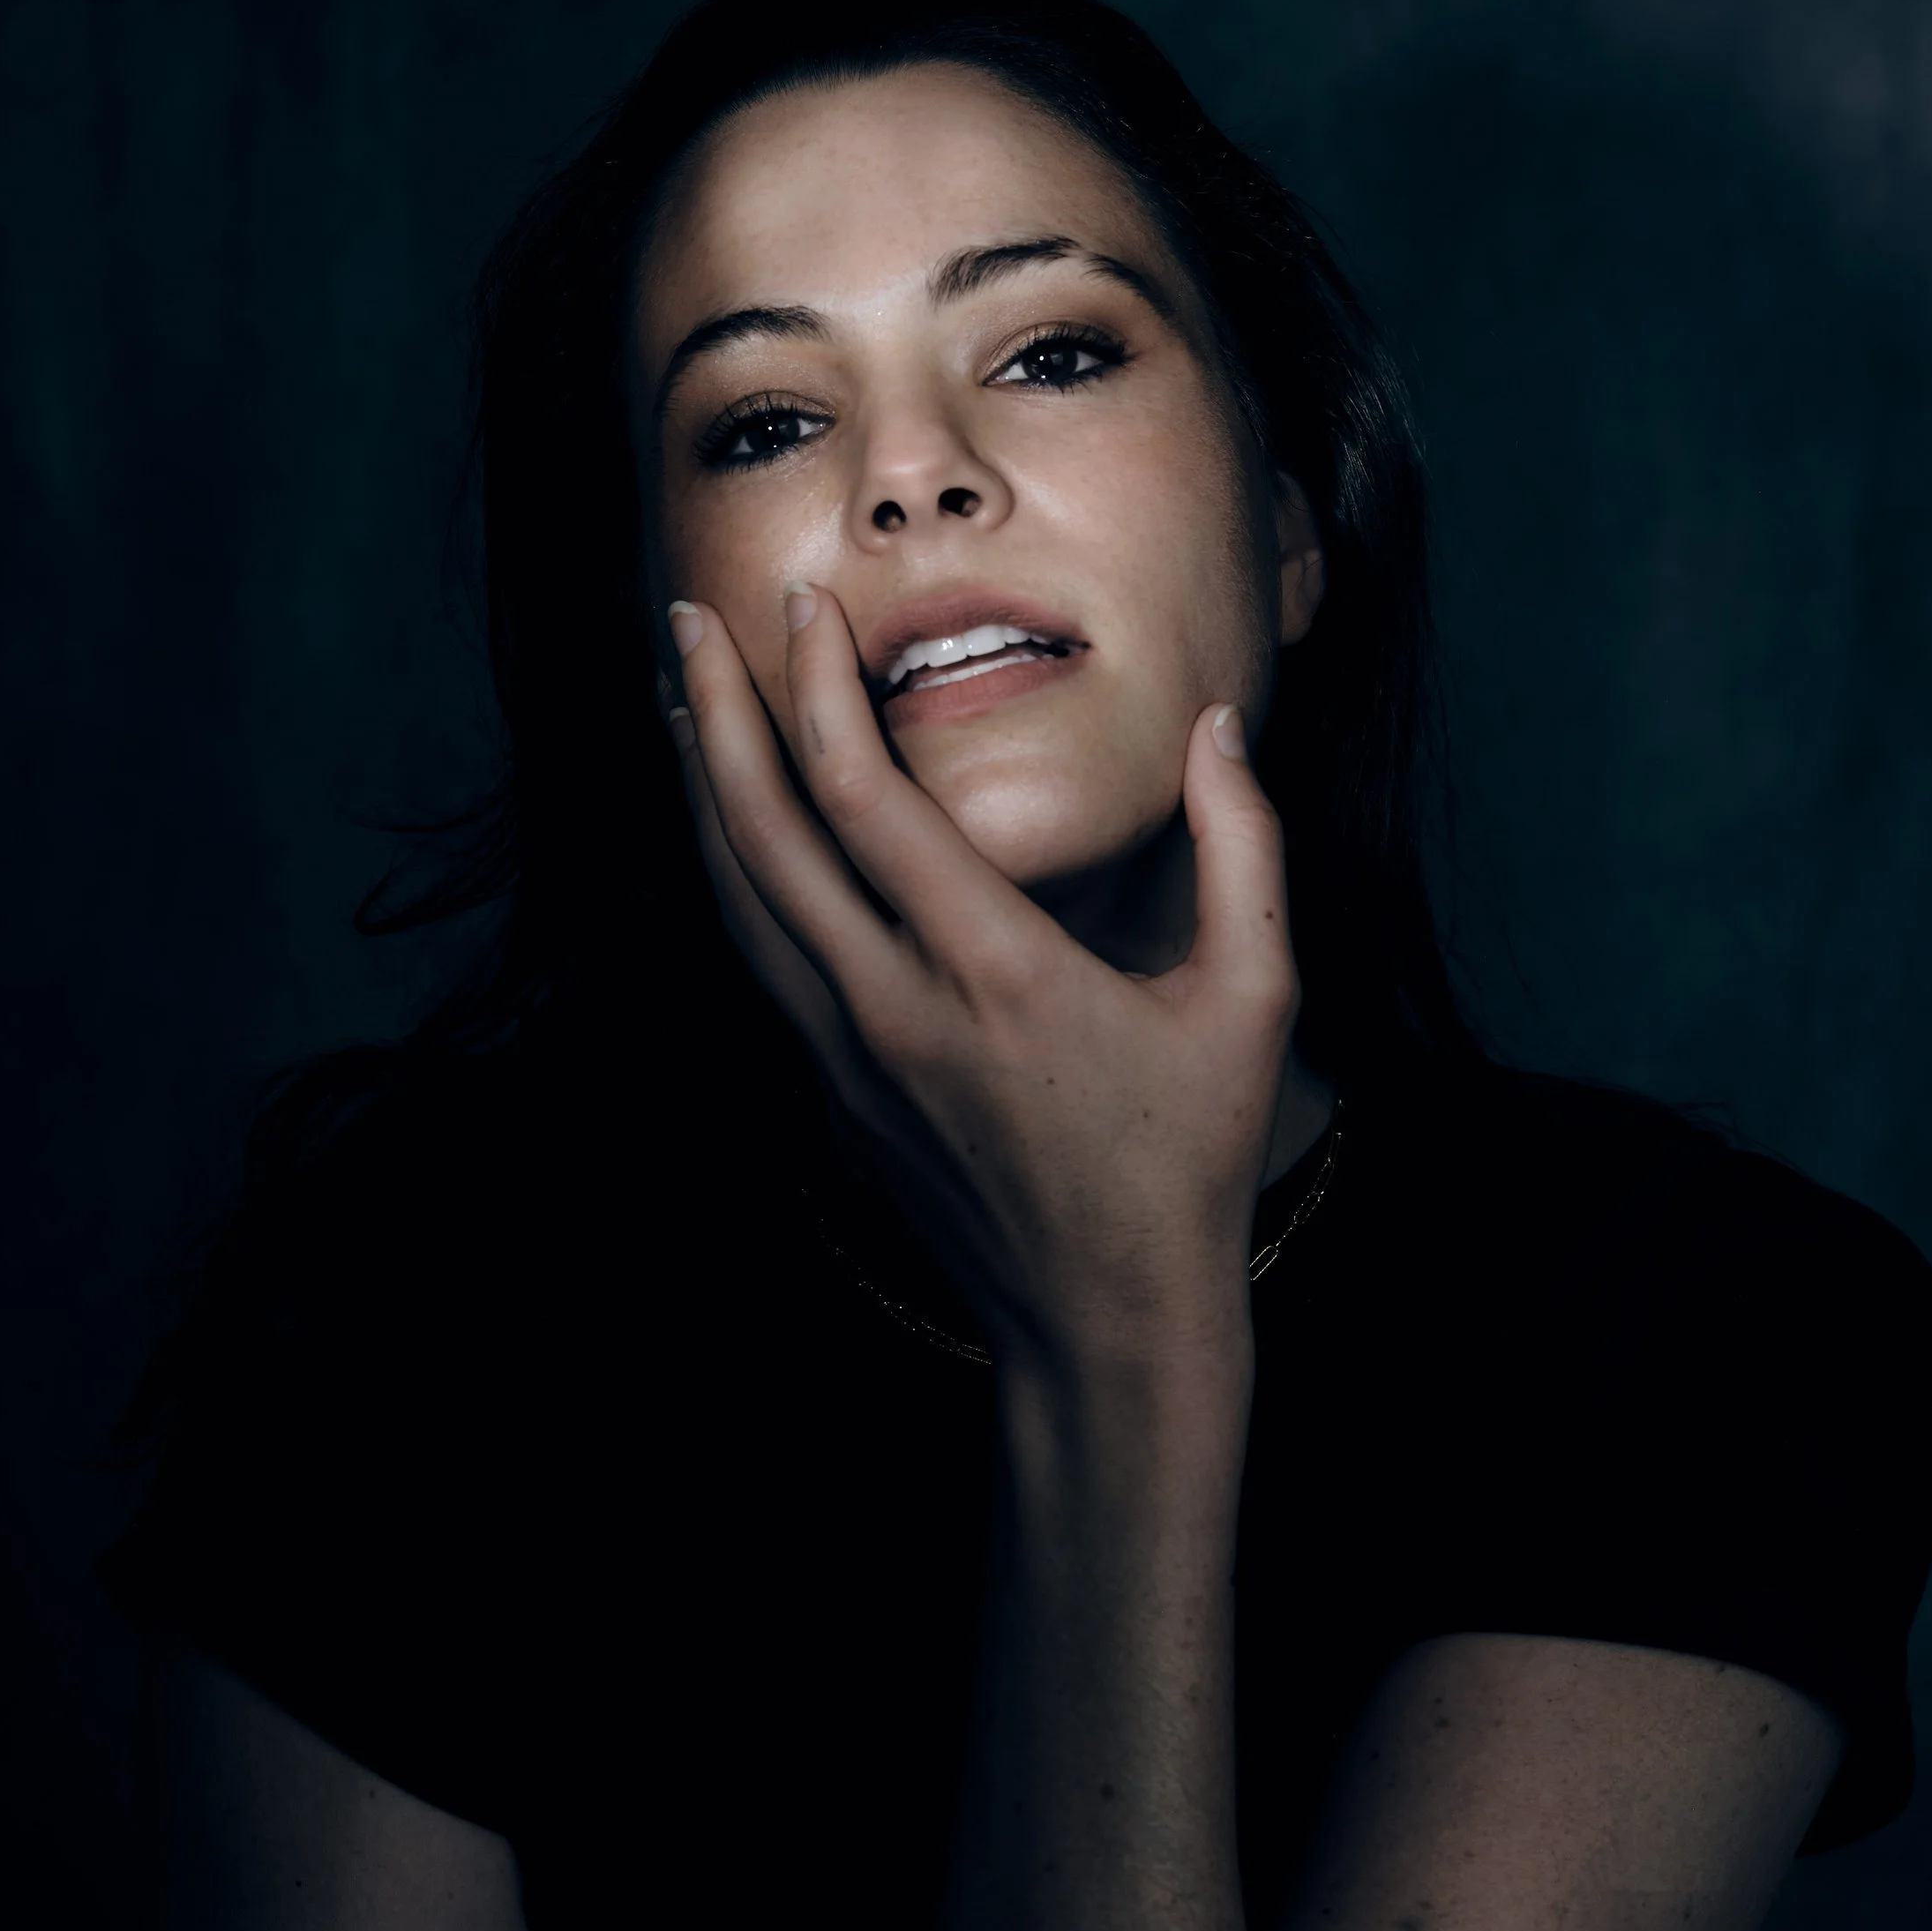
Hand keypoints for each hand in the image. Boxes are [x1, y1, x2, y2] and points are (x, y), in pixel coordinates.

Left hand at [665, 586, 1298, 1370]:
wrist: (1105, 1322)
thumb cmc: (1185, 1163)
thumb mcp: (1251, 1001)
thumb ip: (1243, 848)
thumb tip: (1219, 725)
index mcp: (997, 968)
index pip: (866, 798)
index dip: (817, 689)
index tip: (804, 608)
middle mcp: (896, 1008)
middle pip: (763, 834)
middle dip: (716, 711)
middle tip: (689, 614)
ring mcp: (849, 1059)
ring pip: (736, 902)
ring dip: (697, 791)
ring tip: (679, 700)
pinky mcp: (834, 1096)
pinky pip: (758, 962)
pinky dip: (727, 877)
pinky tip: (723, 828)